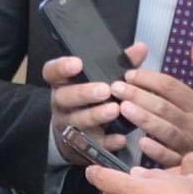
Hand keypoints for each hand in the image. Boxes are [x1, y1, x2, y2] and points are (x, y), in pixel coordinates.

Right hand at [44, 41, 146, 164]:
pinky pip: (93, 144)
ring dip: (96, 116)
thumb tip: (140, 48)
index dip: (62, 67)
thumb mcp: (98, 79)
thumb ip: (118, 65)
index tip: (77, 62)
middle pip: (65, 97)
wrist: (76, 133)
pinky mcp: (82, 144)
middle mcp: (62, 103)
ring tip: (115, 110)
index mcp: (63, 83)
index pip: (52, 72)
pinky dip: (107, 142)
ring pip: (78, 121)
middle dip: (84, 93)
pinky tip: (120, 138)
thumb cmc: (90, 98)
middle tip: (105, 90)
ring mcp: (69, 125)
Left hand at [111, 40, 192, 166]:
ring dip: (143, 119)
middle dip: (138, 95)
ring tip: (122, 108)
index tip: (130, 74)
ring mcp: (189, 146)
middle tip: (116, 88)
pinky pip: (169, 158)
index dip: (149, 78)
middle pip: (163, 106)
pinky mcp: (183, 165)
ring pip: (163, 130)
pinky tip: (141, 142)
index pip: (171, 87)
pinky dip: (155, 150)